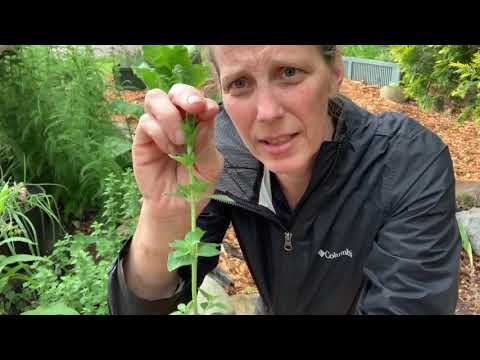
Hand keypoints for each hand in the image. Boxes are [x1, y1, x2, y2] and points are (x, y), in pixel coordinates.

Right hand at [133, 84, 222, 219]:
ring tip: (181, 141)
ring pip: (155, 99)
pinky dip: (160, 133)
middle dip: (185, 94)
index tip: (210, 110)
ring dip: (170, 116)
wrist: (177, 208)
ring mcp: (158, 128)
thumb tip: (204, 117)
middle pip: (175, 91)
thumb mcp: (210, 166)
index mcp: (197, 123)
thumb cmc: (196, 185)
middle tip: (194, 107)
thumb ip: (207, 142)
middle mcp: (177, 121)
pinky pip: (146, 122)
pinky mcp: (142, 139)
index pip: (197, 100)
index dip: (203, 100)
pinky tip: (169, 151)